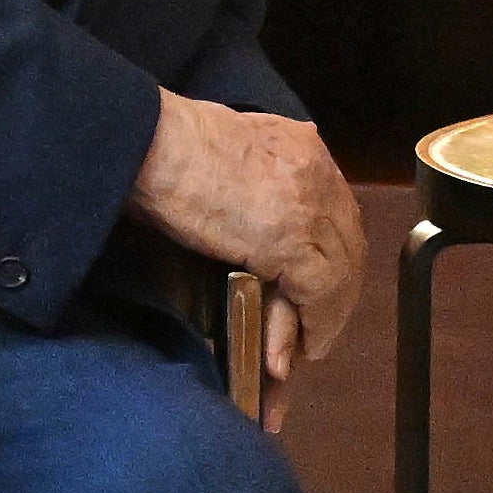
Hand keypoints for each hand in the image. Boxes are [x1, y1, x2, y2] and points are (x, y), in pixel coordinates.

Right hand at [133, 93, 364, 411]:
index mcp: (303, 146)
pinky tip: (303, 348)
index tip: (321, 288)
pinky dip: (316, 326)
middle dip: (338, 289)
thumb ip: (256, 173)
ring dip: (328, 316)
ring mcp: (308, 206)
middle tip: (321, 327)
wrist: (144, 143)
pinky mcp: (289, 240)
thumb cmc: (162, 144)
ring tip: (311, 347)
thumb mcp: (228, 149)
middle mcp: (316, 172)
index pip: (337, 211)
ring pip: (339, 273)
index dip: (334, 254)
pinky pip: (319, 294)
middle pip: (347, 243)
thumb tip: (260, 219)